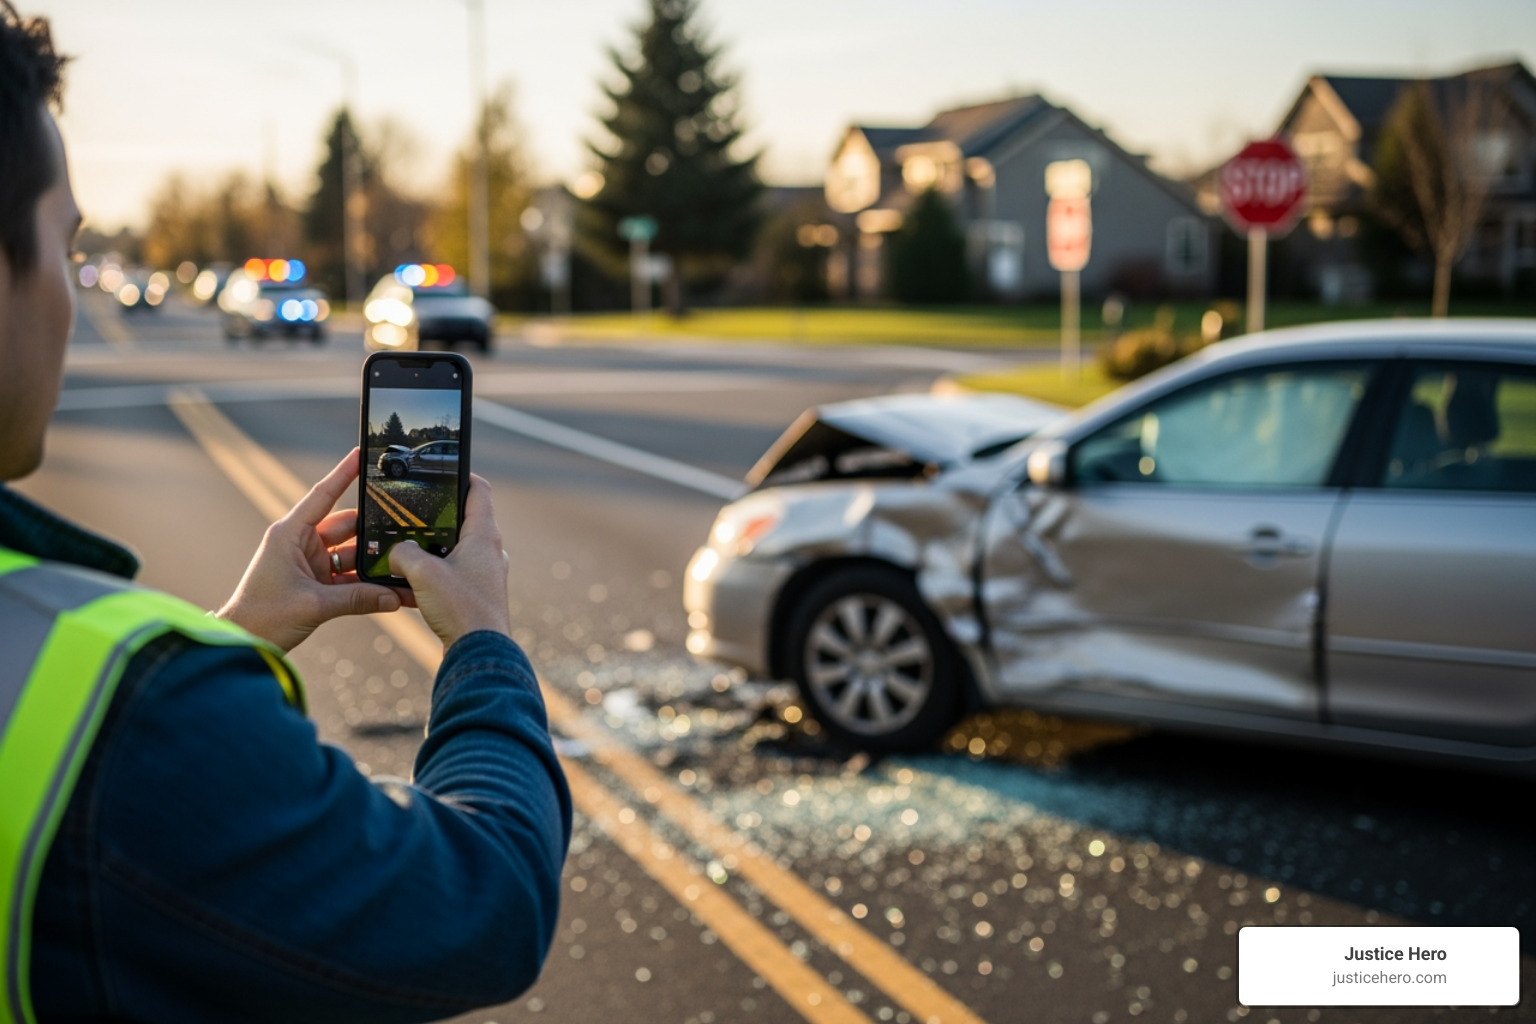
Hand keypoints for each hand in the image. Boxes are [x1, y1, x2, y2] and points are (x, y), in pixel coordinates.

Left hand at [218, 448, 408, 651]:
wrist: (243, 642)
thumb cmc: (263, 617)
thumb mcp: (313, 606)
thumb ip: (358, 600)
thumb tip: (395, 598)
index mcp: (290, 534)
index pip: (323, 495)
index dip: (344, 473)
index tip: (362, 453)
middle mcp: (300, 543)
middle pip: (347, 527)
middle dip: (374, 530)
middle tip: (404, 529)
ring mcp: (310, 562)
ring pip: (351, 553)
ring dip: (372, 562)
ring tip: (401, 566)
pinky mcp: (316, 582)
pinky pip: (348, 577)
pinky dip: (366, 583)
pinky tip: (388, 588)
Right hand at [387, 474, 510, 649]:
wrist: (479, 654)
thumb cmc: (460, 608)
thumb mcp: (422, 572)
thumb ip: (403, 552)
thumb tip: (396, 552)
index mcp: (484, 536)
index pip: (479, 490)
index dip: (461, 475)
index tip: (442, 471)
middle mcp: (489, 552)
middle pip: (463, 521)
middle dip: (435, 519)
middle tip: (411, 515)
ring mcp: (484, 575)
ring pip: (454, 552)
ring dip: (430, 551)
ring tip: (404, 552)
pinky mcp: (476, 596)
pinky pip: (451, 577)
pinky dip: (432, 577)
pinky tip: (407, 585)